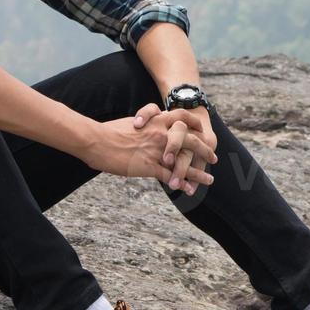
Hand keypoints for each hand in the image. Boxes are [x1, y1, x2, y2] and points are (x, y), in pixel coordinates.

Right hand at [85, 107, 216, 192]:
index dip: (195, 124)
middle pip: (191, 140)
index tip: (202, 130)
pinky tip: (189, 190)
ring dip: (199, 173)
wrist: (96, 140)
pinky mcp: (149, 166)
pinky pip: (171, 177)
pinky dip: (182, 184)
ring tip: (209, 180)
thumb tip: (145, 128)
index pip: (182, 118)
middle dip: (204, 150)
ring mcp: (157, 151)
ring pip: (185, 162)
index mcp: (156, 121)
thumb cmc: (108, 132)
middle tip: (213, 157)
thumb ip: (144, 126)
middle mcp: (161, 134)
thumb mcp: (131, 123)